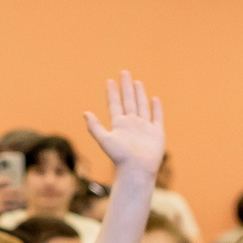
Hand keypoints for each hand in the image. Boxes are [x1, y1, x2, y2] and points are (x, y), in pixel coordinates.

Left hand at [84, 71, 164, 185]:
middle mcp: (132, 124)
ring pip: (142, 106)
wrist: (137, 170)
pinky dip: (156, 108)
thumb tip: (85, 113)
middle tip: (124, 72)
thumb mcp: (105, 140)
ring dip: (139, 94)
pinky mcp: (157, 133)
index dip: (112, 92)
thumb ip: (95, 127)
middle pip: (128, 101)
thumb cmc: (120, 157)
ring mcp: (144, 128)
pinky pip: (157, 117)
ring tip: (137, 82)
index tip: (109, 81)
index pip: (115, 104)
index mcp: (119, 124)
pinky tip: (154, 99)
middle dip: (126, 87)